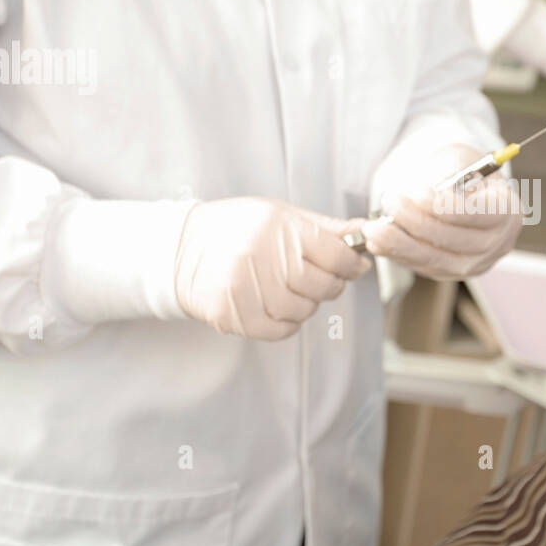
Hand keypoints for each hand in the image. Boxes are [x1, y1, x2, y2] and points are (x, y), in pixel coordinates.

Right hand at [173, 198, 370, 339]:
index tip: (355, 266)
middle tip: (324, 279)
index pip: (335, 253)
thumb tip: (364, 230)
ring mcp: (244, 287)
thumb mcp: (280, 215)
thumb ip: (324, 228)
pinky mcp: (231, 314)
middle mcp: (261, 255)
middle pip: (322, 284)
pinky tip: (278, 307)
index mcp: (278, 226)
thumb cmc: (238, 228)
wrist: (181, 249)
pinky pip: (280, 330)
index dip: (352, 263)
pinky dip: (288, 323)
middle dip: (331, 285)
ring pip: (303, 310)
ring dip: (308, 304)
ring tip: (292, 290)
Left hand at [360, 144, 522, 280]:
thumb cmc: (464, 172)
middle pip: (453, 239)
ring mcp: (473, 264)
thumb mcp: (462, 158)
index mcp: (506, 210)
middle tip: (389, 202)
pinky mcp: (449, 273)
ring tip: (373, 228)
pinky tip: (377, 242)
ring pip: (434, 258)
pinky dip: (397, 255)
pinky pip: (421, 267)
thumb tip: (427, 190)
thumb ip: (450, 170)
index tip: (414, 191)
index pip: (478, 214)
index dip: (444, 206)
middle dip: (415, 222)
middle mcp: (495, 243)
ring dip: (400, 244)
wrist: (465, 193)